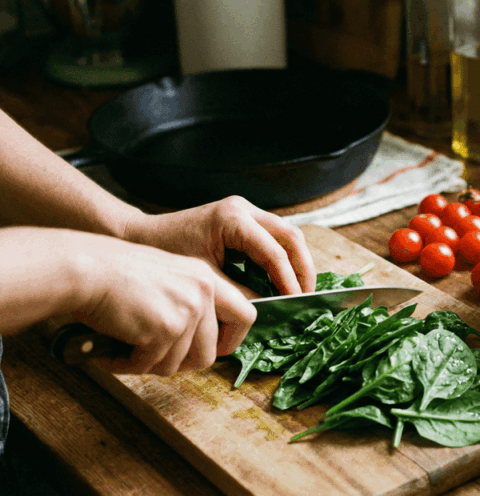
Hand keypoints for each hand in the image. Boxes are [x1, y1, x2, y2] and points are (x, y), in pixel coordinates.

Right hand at [62, 231, 257, 374]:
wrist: (87, 268)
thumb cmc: (115, 273)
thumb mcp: (167, 277)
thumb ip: (189, 303)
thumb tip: (200, 345)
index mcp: (206, 278)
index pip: (245, 314)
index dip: (231, 340)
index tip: (215, 350)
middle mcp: (203, 292)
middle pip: (211, 351)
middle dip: (184, 364)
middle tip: (159, 361)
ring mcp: (187, 311)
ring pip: (179, 363)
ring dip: (151, 364)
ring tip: (127, 353)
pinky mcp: (166, 329)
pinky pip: (151, 364)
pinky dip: (129, 365)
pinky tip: (112, 354)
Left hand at [123, 196, 316, 297]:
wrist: (138, 235)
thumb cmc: (165, 255)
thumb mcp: (204, 278)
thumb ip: (238, 291)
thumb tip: (267, 305)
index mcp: (233, 219)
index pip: (274, 251)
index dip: (288, 279)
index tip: (295, 301)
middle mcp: (243, 209)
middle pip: (291, 236)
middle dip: (302, 268)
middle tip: (306, 295)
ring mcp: (244, 211)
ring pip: (286, 235)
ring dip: (295, 263)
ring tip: (297, 290)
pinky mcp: (242, 220)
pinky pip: (272, 238)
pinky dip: (281, 259)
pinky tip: (280, 280)